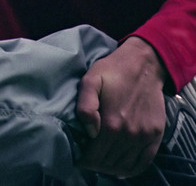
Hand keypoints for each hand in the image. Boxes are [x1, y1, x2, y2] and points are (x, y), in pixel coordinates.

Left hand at [76, 37, 167, 177]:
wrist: (143, 64)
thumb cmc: (113, 70)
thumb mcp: (90, 80)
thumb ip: (85, 106)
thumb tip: (90, 132)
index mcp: (112, 124)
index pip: (95, 156)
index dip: (84, 159)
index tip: (79, 156)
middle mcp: (129, 135)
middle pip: (109, 163)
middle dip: (96, 163)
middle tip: (89, 157)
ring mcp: (144, 136)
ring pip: (125, 166)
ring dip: (111, 167)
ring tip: (102, 161)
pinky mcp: (155, 135)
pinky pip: (144, 162)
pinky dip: (131, 170)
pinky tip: (122, 168)